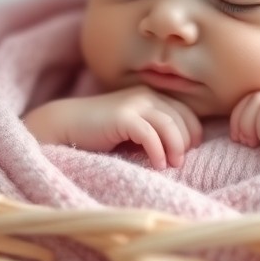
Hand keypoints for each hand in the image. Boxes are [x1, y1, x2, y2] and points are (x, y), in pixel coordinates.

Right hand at [22, 86, 201, 169]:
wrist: (66, 125)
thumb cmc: (101, 132)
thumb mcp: (133, 130)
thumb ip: (154, 132)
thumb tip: (180, 150)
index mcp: (151, 96)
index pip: (186, 112)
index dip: (193, 132)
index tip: (189, 152)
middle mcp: (146, 95)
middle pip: (182, 118)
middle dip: (185, 142)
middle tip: (179, 162)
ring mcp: (134, 103)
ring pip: (170, 125)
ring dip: (175, 148)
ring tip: (172, 165)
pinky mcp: (122, 116)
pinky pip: (150, 134)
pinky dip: (158, 151)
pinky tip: (157, 165)